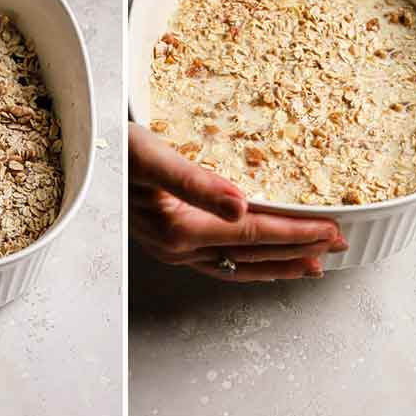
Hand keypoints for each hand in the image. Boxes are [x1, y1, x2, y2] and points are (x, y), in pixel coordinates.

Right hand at [128, 123, 346, 281]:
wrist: (78, 153)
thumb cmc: (111, 148)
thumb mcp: (151, 155)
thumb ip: (195, 181)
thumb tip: (240, 205)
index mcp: (181, 228)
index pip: (254, 233)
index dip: (296, 232)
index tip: (331, 228)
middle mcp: (179, 247)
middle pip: (252, 255)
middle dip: (299, 250)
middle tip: (338, 244)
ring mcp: (172, 251)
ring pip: (238, 267)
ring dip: (278, 265)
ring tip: (312, 265)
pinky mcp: (168, 244)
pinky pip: (219, 265)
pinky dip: (248, 265)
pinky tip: (259, 261)